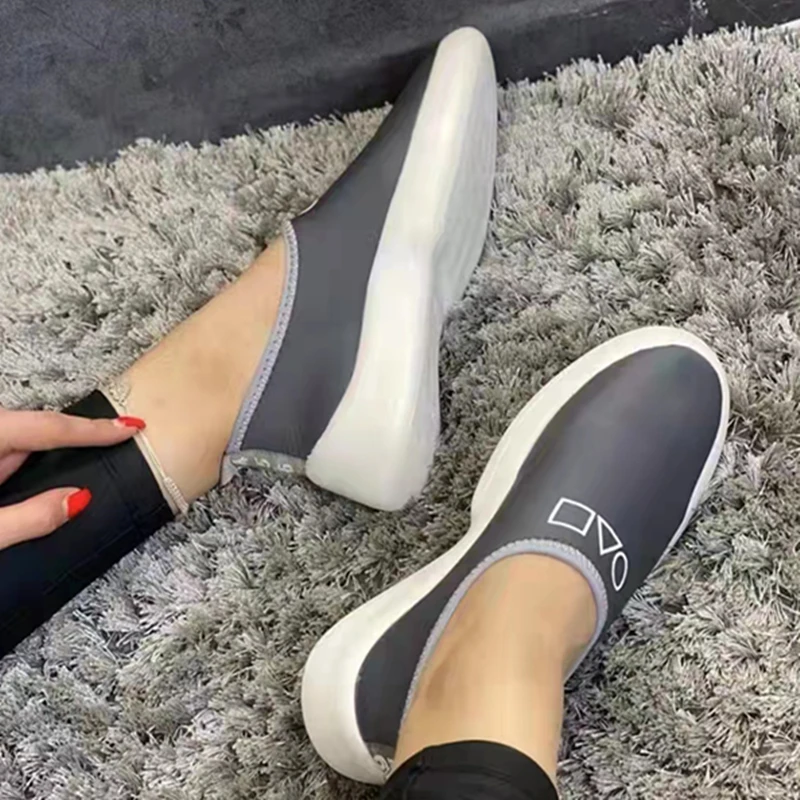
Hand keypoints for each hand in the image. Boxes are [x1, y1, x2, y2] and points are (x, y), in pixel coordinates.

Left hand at [0, 408, 145, 549]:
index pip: (50, 427)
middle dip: (80, 431)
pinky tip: (53, 458)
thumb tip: (79, 500)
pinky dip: (37, 451)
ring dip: (57, 442)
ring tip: (98, 443)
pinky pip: (12, 445)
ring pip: (25, 434)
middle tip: (122, 431)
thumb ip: (30, 518)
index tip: (130, 427)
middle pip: (39, 425)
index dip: (94, 429)